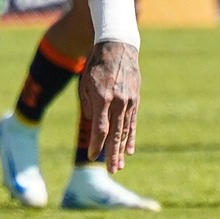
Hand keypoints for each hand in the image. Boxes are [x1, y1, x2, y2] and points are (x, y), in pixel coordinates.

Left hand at [78, 40, 139, 173]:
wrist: (118, 47)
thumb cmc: (95, 66)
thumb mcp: (84, 84)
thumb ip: (89, 106)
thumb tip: (95, 127)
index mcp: (102, 97)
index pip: (100, 127)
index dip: (96, 143)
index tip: (91, 156)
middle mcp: (117, 102)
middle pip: (115, 133)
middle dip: (112, 153)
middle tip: (112, 171)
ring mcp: (128, 101)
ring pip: (125, 130)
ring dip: (122, 150)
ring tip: (119, 166)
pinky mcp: (135, 100)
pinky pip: (133, 122)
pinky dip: (131, 137)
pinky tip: (129, 150)